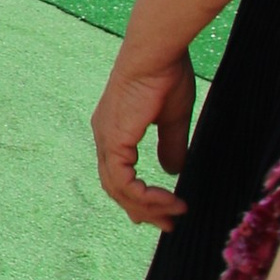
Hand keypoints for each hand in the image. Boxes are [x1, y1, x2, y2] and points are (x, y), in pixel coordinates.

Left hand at [92, 44, 195, 228]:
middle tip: (168, 225)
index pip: (119, 174)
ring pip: (118, 189)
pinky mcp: (113, 141)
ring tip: (174, 214)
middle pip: (115, 187)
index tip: (165, 211)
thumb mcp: (171, 118)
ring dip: (147, 206)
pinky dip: (144, 195)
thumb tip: (172, 171)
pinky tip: (166, 200)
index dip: (139, 196)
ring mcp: (105, 139)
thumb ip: (169, 145)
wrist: (155, 53)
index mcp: (114, 130)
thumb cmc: (165, 76)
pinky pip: (123, 181)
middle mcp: (104, 137)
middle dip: (142, 209)